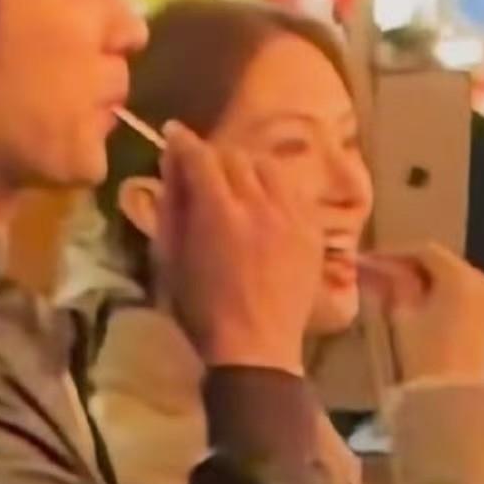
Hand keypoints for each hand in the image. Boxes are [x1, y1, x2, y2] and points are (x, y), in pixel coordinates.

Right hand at [153, 122, 321, 375]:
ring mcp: (291, 216)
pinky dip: (274, 190)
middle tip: (202, 171)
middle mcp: (259, 204)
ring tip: (237, 185)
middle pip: (234, 156)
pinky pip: (293, 192)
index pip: (200, 155)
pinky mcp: (313, 231)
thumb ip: (171, 206)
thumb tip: (171, 165)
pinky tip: (265, 205)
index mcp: (219, 212)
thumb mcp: (171, 259)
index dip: (183, 141)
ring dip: (247, 169)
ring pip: (268, 167)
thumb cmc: (203, 310)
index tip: (172, 135)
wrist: (256, 348)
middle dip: (213, 158)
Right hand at [361, 244, 483, 382]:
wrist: (464, 405)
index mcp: (462, 276)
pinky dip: (447, 304)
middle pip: (445, 266)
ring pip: (458, 285)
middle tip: (384, 280)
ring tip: (403, 300)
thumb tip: (385, 269)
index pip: (425, 251)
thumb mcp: (404, 318)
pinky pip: (469, 304)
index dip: (394, 254)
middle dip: (414, 270)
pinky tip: (427, 317)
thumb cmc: (428, 358)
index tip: (370, 264)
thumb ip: (396, 286)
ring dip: (432, 288)